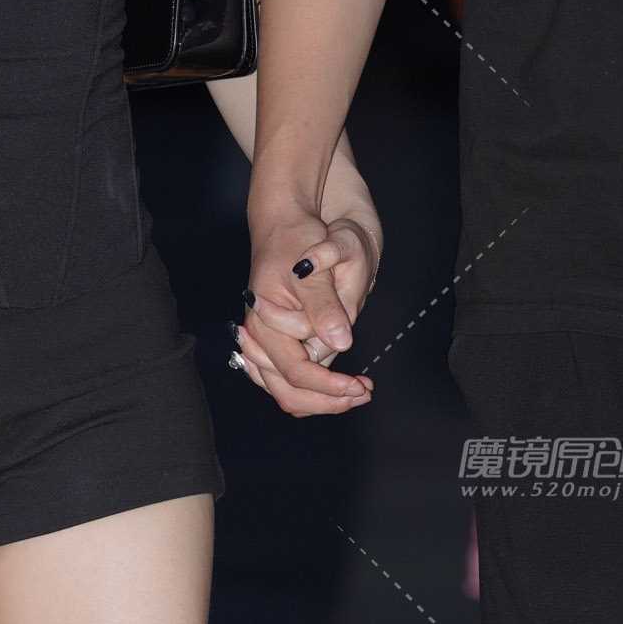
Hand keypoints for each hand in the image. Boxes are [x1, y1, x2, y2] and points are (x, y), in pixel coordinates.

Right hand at [235, 208, 378, 416]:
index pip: (296, 371)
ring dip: (321, 397)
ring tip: (355, 391)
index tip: (359, 386)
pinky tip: (337, 384)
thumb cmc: (295, 241)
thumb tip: (340, 343)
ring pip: (287, 389)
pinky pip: (288, 378)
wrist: (283, 223)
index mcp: (264, 324)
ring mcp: (266, 342)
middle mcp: (260, 339)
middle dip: (326, 399)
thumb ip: (325, 308)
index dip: (329, 384)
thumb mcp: (313, 270)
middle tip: (362, 394)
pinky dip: (314, 387)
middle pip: (288, 390)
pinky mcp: (276, 341)